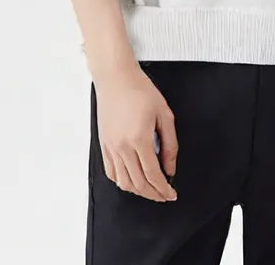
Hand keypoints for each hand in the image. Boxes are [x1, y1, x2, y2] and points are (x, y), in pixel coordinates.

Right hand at [94, 64, 178, 201]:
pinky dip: (122, 182)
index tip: (171, 194)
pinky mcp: (103, 145)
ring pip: (123, 182)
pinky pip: (111, 172)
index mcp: (140, 139)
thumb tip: (170, 168)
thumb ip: (170, 144)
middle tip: (164, 196)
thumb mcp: (164, 114)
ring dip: (138, 191)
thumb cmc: (140, 90)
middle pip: (138, 183)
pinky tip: (132, 181)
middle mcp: (123, 147)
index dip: (163, 189)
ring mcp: (111, 147)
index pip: (153, 175)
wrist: (116, 78)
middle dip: (153, 194)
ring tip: (150, 190)